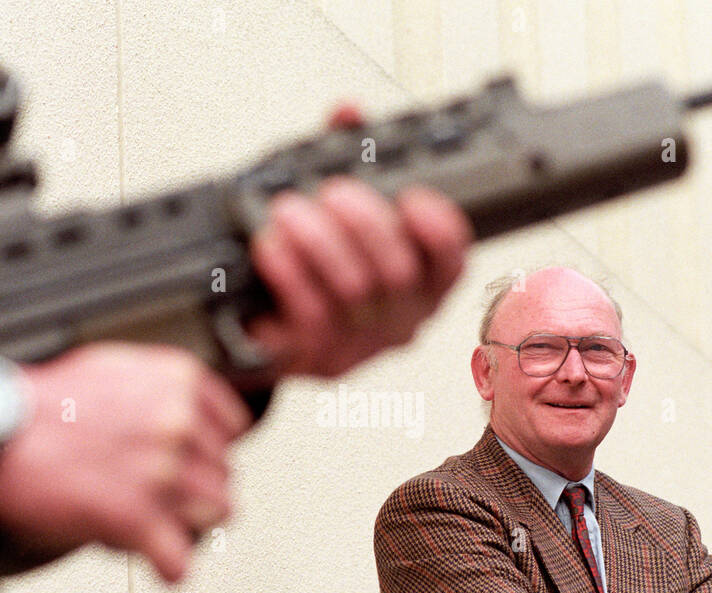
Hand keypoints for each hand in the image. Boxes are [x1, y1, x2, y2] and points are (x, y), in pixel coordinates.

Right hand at [0, 343, 249, 582]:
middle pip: (223, 474)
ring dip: (189, 525)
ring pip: (217, 514)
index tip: (195, 462)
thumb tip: (188, 417)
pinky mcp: (135, 518)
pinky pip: (179, 561)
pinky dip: (170, 569)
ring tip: (161, 526)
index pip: (232, 428)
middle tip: (164, 499)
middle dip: (197, 490)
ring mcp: (161, 472)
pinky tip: (158, 564)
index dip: (210, 450)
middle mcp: (177, 424)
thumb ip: (160, 389)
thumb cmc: (41, 401)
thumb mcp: (115, 367)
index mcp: (177, 382)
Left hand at [247, 103, 471, 377]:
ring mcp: (362, 346)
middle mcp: (401, 320)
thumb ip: (346, 157)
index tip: (411, 196)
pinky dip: (290, 274)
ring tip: (287, 210)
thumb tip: (347, 112)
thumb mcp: (334, 208)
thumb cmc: (309, 263)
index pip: (453, 262)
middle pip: (399, 274)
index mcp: (422, 284)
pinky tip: (272, 246)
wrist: (258, 327)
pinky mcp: (318, 360)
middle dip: (365, 224)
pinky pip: (311, 318)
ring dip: (319, 242)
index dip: (439, 230)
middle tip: (332, 191)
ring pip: (355, 293)